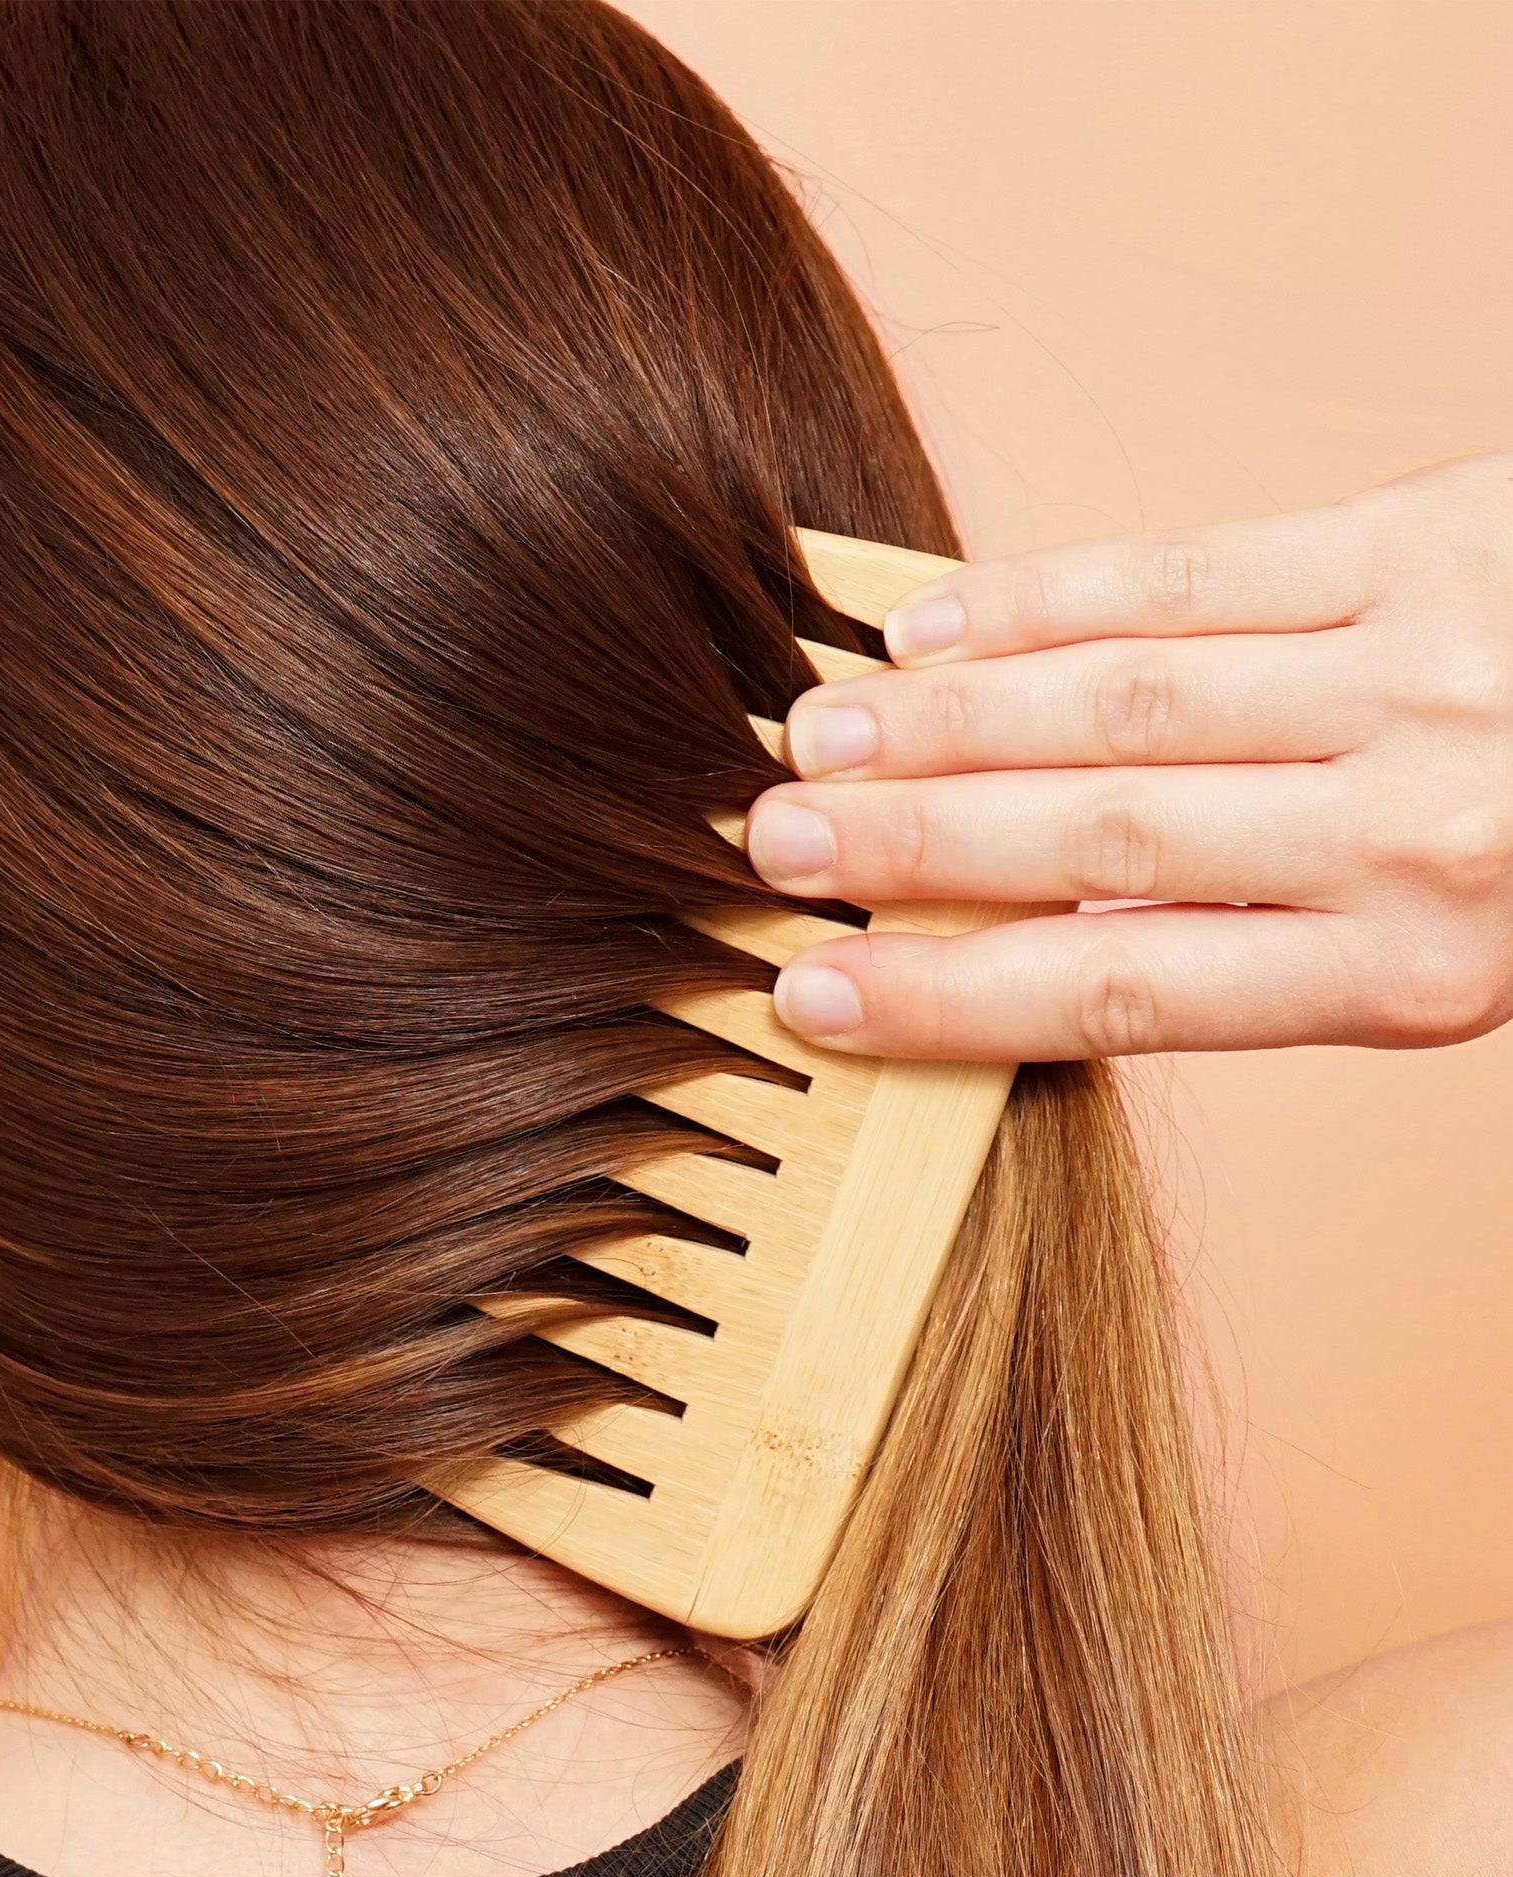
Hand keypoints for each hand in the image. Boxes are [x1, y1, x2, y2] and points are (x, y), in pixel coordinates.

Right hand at [748, 455, 1512, 1059]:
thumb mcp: (1458, 959)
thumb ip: (1280, 950)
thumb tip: (1051, 934)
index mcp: (1417, 971)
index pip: (1122, 992)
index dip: (945, 1000)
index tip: (815, 999)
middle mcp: (1409, 829)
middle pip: (1095, 840)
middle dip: (908, 848)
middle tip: (768, 849)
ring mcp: (1420, 673)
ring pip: (1126, 698)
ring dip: (946, 721)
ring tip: (811, 737)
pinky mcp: (1433, 540)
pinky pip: (1203, 568)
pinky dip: (1052, 595)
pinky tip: (940, 625)